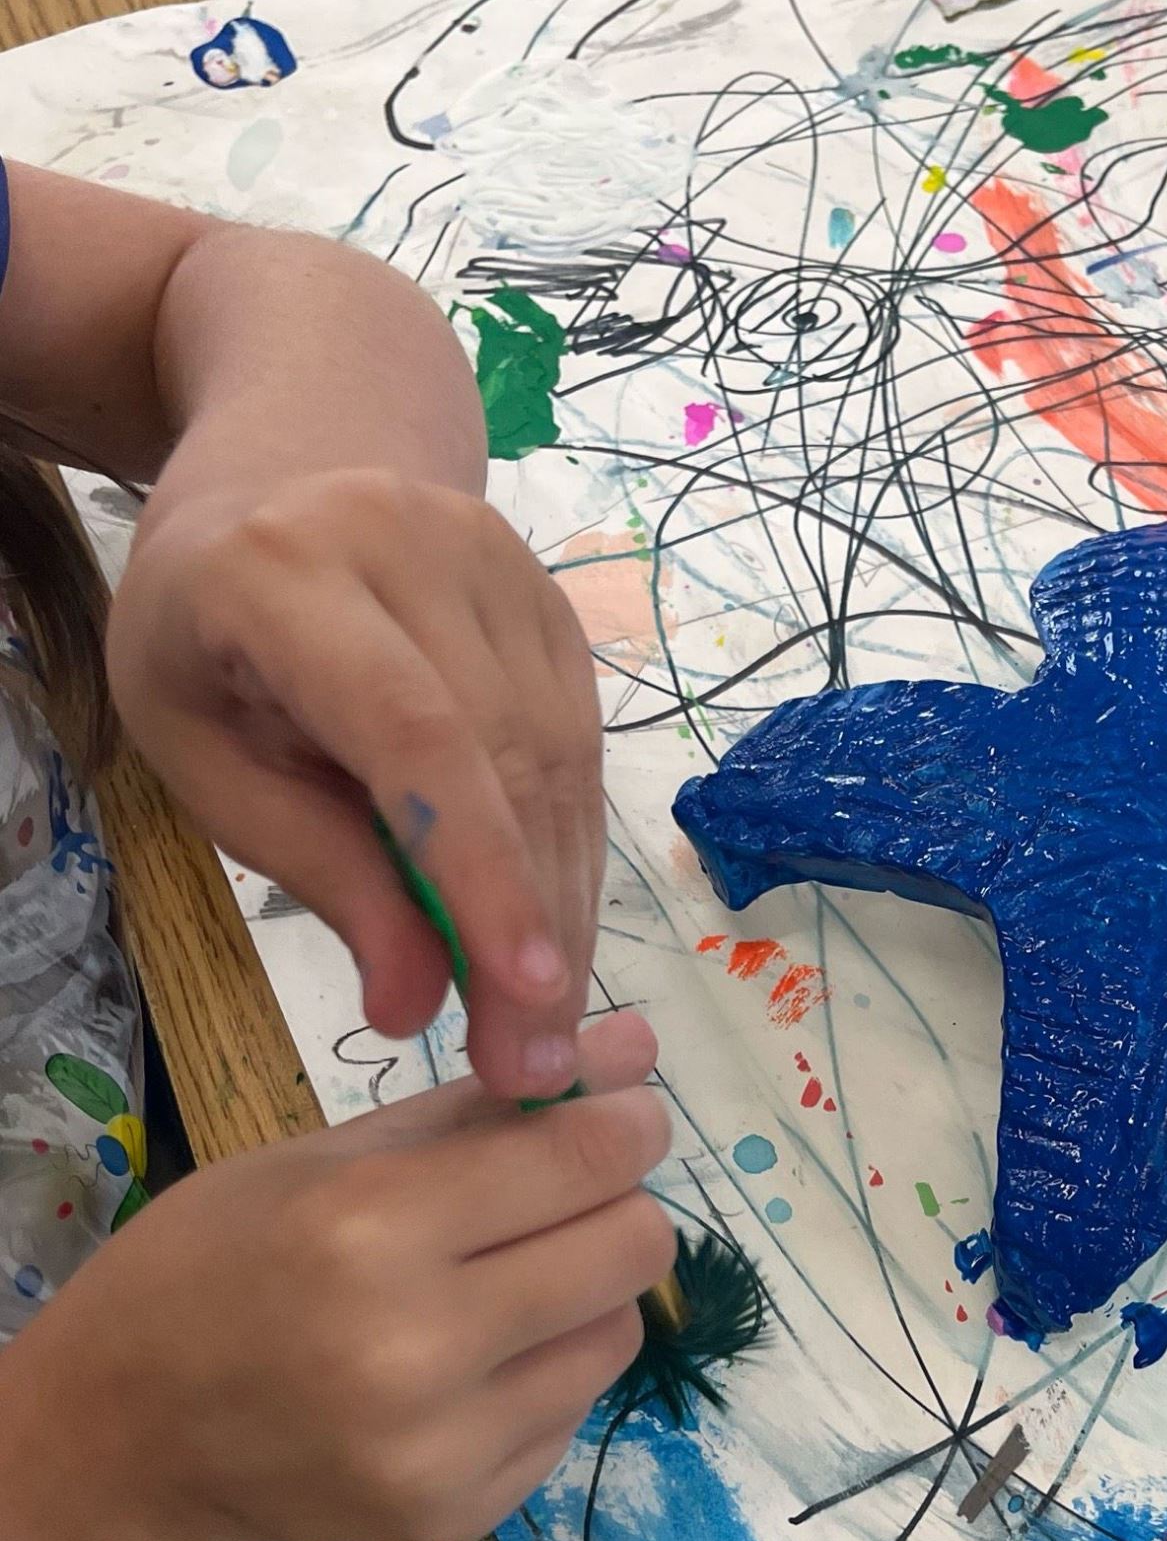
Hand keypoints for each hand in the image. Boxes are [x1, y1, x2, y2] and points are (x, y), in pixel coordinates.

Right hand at [7, 1012, 669, 1540]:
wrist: (128, 1438)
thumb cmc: (224, 1259)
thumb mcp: (336, 1154)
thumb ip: (494, 1105)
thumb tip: (642, 1043)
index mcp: (371, 1225)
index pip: (585, 1158)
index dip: (628, 1123)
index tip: (621, 1116)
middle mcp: (414, 1346)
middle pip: (632, 1247)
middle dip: (616, 1205)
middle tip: (562, 1199)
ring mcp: (439, 1449)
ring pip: (617, 1333)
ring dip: (584, 1295)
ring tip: (499, 1286)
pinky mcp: (457, 1517)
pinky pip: (571, 1414)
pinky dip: (541, 1375)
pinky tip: (463, 1367)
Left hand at [107, 465, 602, 1100]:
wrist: (288, 478)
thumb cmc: (211, 636)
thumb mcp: (207, 759)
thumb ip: (318, 871)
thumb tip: (415, 1004)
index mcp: (286, 575)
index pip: (414, 734)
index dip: (478, 868)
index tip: (523, 995)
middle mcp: (414, 545)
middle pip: (505, 758)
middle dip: (527, 924)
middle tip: (527, 1062)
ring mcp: (504, 562)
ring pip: (562, 760)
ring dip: (563, 903)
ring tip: (542, 1021)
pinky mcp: (557, 599)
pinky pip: (583, 745)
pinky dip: (571, 852)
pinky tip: (554, 932)